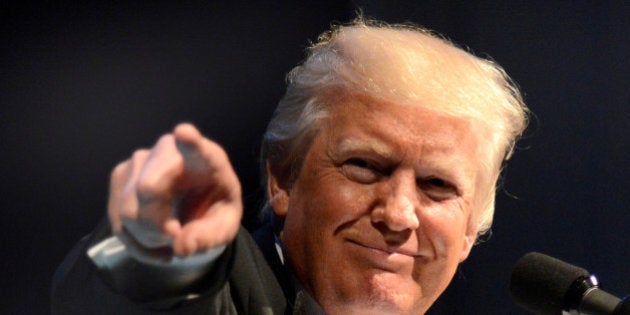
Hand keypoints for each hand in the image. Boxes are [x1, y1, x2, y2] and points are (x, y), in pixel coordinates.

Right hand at [107, 123, 242, 256]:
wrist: (196, 207)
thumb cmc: (213, 210)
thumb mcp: (223, 227)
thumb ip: (208, 237)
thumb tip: (181, 247)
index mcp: (206, 158)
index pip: (195, 146)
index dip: (189, 141)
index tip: (184, 133)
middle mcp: (168, 150)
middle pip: (147, 188)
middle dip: (157, 226)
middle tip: (175, 238)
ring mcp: (140, 160)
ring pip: (128, 210)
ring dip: (147, 239)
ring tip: (169, 240)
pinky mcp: (120, 176)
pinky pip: (117, 220)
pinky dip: (135, 243)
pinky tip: (155, 244)